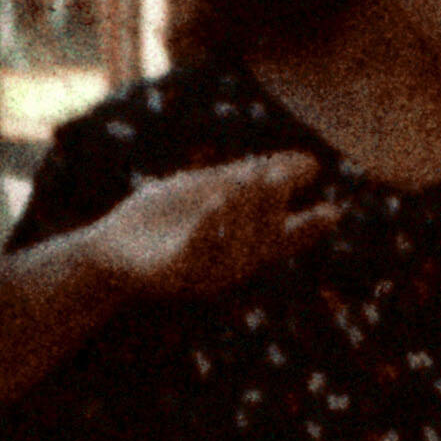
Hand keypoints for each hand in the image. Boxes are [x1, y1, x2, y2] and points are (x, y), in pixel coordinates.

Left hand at [74, 150, 334, 305]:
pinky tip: (215, 201)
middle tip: (277, 172)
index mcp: (242, 245)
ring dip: (245, 211)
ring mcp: (203, 274)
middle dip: (271, 205)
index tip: (332, 212)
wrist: (107, 251)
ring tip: (250, 175)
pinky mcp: (174, 277)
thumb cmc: (160, 222)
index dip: (309, 229)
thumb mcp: (209, 190)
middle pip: (263, 239)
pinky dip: (209, 227)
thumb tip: (310, 163)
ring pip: (238, 248)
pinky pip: (197, 253)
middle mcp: (230, 265)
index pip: (285, 239)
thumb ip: (251, 177)